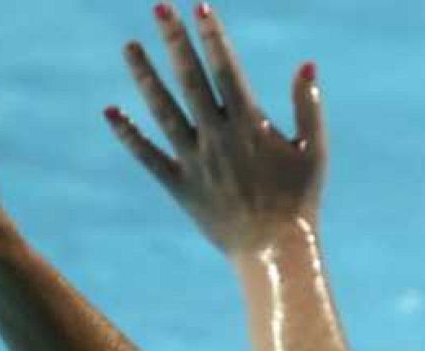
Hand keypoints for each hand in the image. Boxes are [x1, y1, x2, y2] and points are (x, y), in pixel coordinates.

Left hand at [106, 4, 325, 255]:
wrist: (274, 252)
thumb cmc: (299, 201)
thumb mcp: (314, 151)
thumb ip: (308, 107)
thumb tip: (307, 65)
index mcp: (249, 125)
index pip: (226, 70)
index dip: (213, 36)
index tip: (199, 7)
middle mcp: (217, 138)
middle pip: (190, 80)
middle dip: (175, 41)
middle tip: (159, 8)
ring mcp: (195, 162)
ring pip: (163, 111)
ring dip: (145, 76)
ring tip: (129, 46)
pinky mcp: (180, 187)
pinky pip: (149, 157)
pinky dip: (129, 134)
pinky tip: (110, 111)